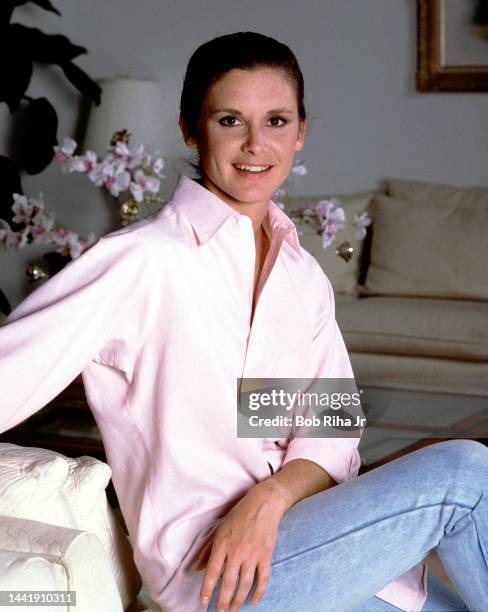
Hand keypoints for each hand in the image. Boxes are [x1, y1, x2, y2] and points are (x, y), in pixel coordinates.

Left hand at [189, 479, 287, 610]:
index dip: (207, 589)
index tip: (203, 602)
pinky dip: (259, 592)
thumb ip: (207, 550)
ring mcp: (252, 554)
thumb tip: (195, 568)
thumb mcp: (220, 528)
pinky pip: (262, 579)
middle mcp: (236, 551)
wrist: (263, 503)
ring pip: (244, 585)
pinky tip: (253, 601)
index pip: (212, 572)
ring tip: (233, 610)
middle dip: (222, 601)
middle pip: (228, 583)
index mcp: (223, 543)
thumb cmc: (239, 514)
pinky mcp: (266, 555)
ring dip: (238, 601)